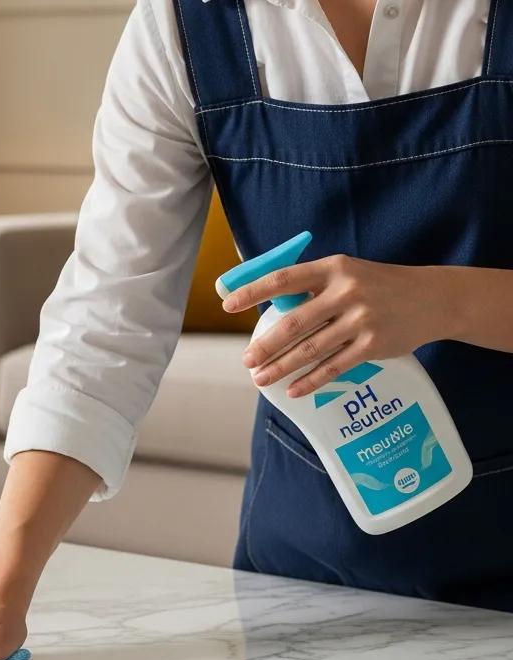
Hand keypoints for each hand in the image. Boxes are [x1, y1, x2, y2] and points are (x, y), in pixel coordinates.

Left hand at [221, 256, 466, 396]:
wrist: (432, 298)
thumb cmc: (377, 285)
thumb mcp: (346, 273)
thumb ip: (312, 287)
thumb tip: (268, 309)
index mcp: (333, 268)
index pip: (283, 279)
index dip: (252, 292)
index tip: (227, 306)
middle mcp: (345, 292)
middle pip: (293, 323)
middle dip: (265, 346)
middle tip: (246, 360)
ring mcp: (360, 320)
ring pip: (309, 349)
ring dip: (281, 367)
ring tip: (261, 379)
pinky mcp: (372, 345)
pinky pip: (333, 367)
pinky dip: (310, 381)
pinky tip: (292, 390)